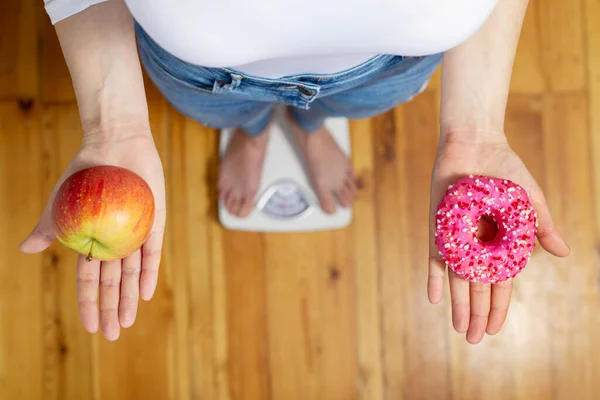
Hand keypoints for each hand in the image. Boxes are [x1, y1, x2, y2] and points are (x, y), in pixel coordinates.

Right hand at [20, 128, 165, 340]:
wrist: (115, 144)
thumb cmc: (85, 172)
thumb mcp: (62, 202)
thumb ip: (48, 227)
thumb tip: (23, 250)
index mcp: (93, 240)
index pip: (89, 279)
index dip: (89, 303)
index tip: (90, 328)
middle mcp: (116, 241)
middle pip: (112, 281)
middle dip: (110, 308)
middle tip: (112, 334)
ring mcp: (136, 233)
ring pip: (132, 272)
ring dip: (128, 297)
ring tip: (127, 321)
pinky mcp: (154, 222)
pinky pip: (152, 250)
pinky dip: (149, 271)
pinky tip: (145, 292)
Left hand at [427, 132, 569, 343]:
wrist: (474, 144)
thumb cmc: (505, 169)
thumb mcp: (529, 199)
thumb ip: (542, 226)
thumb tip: (565, 254)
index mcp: (500, 242)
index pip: (500, 282)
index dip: (498, 306)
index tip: (495, 329)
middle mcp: (477, 245)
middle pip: (477, 286)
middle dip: (477, 313)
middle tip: (474, 340)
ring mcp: (456, 237)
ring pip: (457, 278)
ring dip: (458, 303)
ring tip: (459, 329)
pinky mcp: (438, 227)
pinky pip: (435, 256)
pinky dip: (435, 276)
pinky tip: (435, 298)